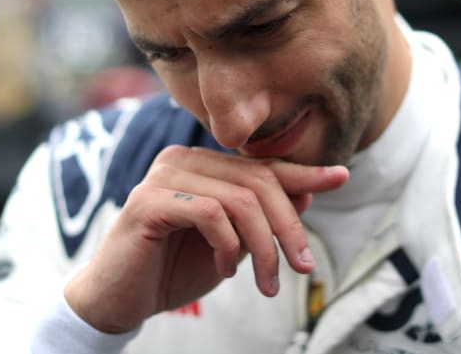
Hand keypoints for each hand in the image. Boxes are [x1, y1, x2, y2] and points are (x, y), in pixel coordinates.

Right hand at [64, 145, 348, 332]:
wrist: (118, 301)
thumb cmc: (173, 270)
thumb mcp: (230, 245)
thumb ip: (260, 217)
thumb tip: (307, 191)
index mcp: (201, 164)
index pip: (261, 165)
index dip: (303, 171)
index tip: (342, 176)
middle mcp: (182, 159)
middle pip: (257, 181)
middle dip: (288, 226)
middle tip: (301, 266)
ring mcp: (163, 176)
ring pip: (239, 198)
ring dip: (263, 246)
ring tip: (267, 283)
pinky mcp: (148, 201)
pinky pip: (210, 213)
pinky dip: (228, 246)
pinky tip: (225, 269)